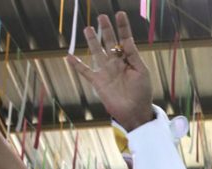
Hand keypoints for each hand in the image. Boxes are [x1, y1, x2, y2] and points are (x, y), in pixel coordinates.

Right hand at [66, 13, 153, 130]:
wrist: (134, 112)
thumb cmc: (142, 92)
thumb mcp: (141, 72)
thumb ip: (133, 56)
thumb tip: (127, 39)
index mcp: (129, 59)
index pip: (125, 39)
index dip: (122, 27)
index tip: (119, 14)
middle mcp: (116, 63)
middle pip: (110, 42)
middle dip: (106, 29)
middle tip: (102, 16)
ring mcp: (106, 71)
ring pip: (97, 52)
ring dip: (92, 41)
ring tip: (88, 28)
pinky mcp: (98, 81)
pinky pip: (85, 71)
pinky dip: (76, 65)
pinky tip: (69, 56)